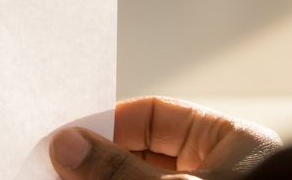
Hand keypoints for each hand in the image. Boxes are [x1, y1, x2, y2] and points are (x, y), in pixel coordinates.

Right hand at [50, 98, 281, 179]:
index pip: (157, 117)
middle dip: (101, 160)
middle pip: (143, 154)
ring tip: (63, 177)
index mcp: (233, 144)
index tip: (69, 136)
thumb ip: (120, 171)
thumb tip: (67, 145)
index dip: (110, 123)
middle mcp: (219, 172)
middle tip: (58, 164)